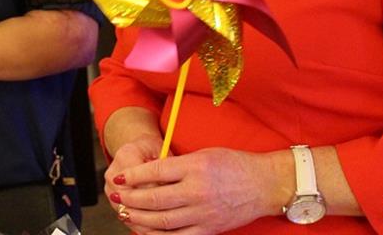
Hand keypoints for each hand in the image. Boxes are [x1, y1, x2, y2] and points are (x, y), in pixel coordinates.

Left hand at [110, 147, 280, 234]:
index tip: (120, 178)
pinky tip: (147, 232)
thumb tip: (150, 174)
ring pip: (162, 221)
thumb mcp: (205, 154)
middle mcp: (197, 191)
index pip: (155, 171)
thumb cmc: (235, 164)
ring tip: (127, 214)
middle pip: (154, 198)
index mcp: (195, 166)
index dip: (133, 176)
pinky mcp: (209, 229)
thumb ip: (178, 165)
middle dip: (131, 199)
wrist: (264, 185)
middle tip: (118, 198)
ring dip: (140, 219)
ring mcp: (203, 213)